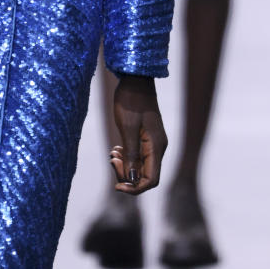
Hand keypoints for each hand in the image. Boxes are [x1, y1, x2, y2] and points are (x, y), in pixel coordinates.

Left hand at [110, 74, 166, 195]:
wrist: (135, 80)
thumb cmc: (131, 101)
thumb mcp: (127, 128)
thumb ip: (131, 155)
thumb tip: (131, 179)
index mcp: (157, 147)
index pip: (151, 180)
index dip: (135, 188)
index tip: (117, 186)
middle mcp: (158, 147)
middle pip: (145, 175)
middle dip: (126, 175)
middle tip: (112, 160)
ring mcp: (152, 143)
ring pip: (140, 167)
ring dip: (125, 166)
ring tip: (113, 154)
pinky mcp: (145, 138)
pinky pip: (137, 156)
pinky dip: (126, 157)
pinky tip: (116, 149)